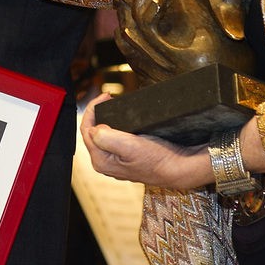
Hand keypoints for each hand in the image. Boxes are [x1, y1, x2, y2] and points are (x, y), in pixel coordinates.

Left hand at [80, 93, 209, 190]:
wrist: (178, 168)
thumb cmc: (157, 159)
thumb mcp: (130, 146)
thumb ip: (106, 138)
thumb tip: (95, 128)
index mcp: (101, 160)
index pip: (86, 129)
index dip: (92, 109)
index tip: (105, 96)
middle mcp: (105, 163)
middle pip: (93, 133)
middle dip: (98, 113)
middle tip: (109, 97)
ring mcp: (116, 162)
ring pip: (103, 135)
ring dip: (106, 119)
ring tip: (114, 106)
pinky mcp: (126, 159)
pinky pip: (113, 139)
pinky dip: (115, 127)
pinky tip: (122, 121)